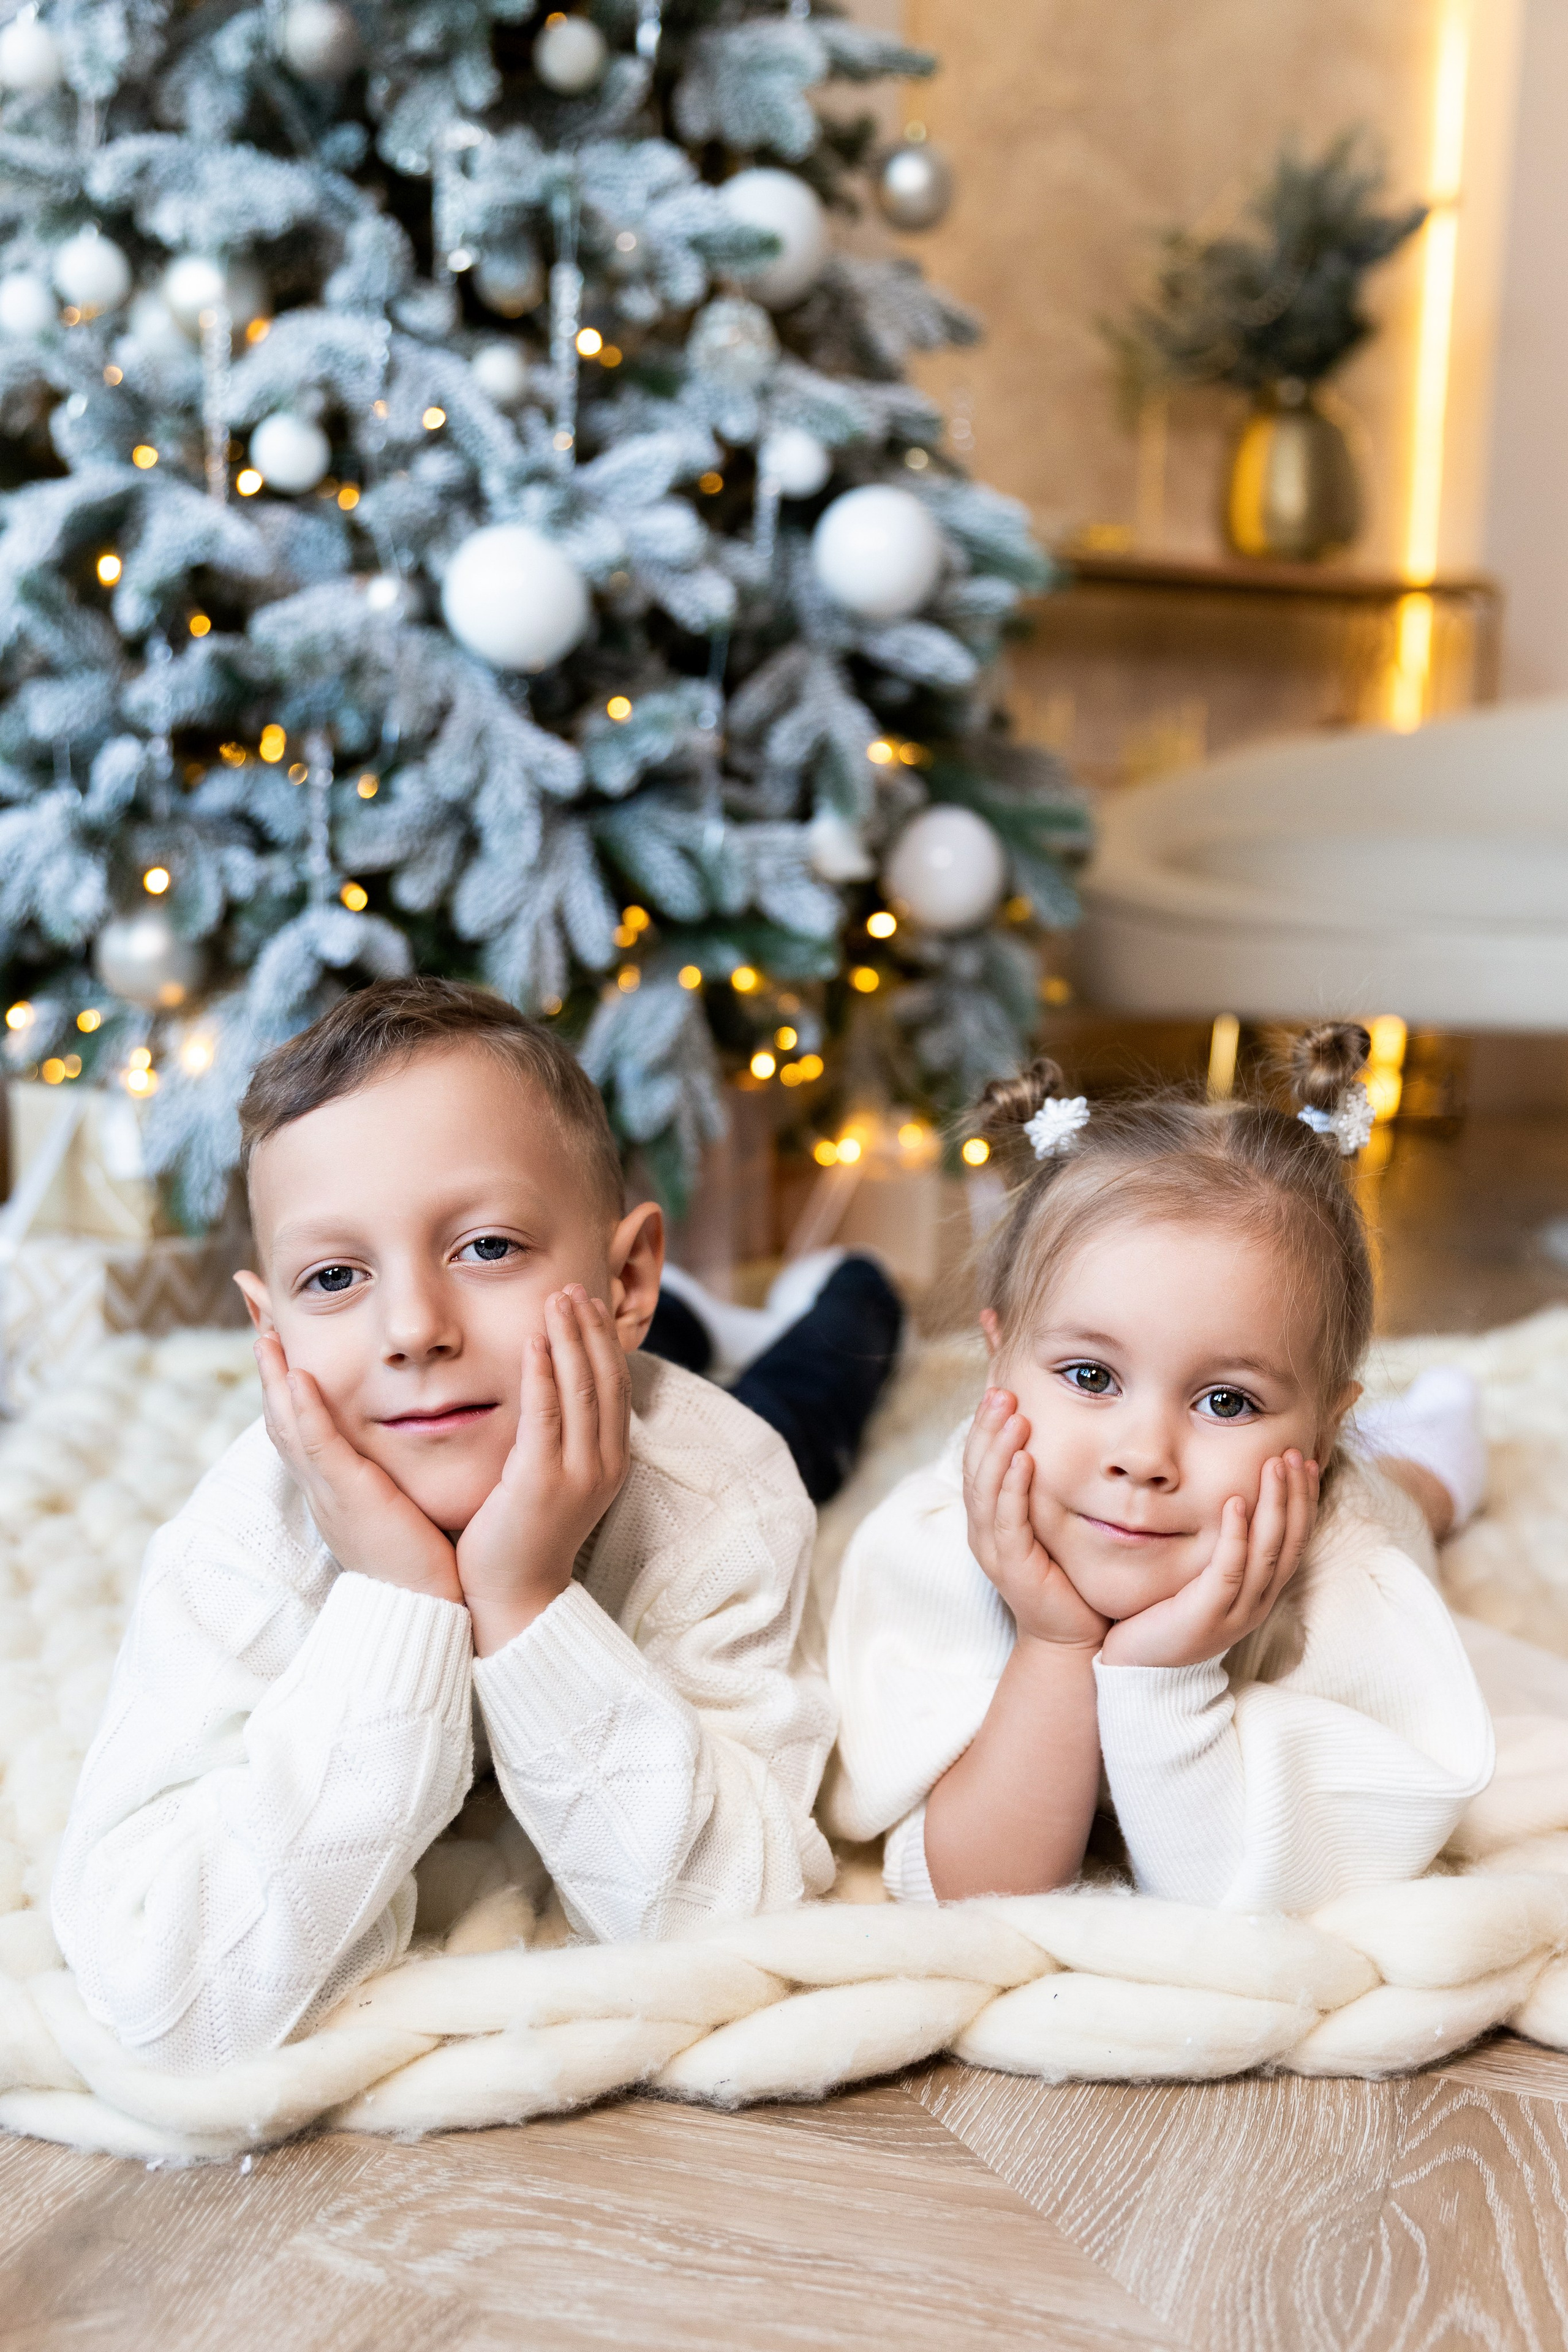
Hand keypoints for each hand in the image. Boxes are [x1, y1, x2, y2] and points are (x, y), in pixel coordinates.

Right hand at [254, 1332, 460, 1603]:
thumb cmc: (420, 1566)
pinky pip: (319, 1447)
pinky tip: (300, 1377)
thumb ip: (388, 1483)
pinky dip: (306, 1410)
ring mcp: (329, 1493)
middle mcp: (320, 1490)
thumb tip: (397, 1459)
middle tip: (260, 1331)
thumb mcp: (395, 1512)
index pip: (300, 1432)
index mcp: (331, 1491)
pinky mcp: (349, 1497)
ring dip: (275, 1381)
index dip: (287, 1392)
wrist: (423, 1610)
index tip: (283, 1351)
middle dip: (270, 1376)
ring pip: (289, 1428)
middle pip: (282, 1424)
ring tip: (265, 1339)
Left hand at [457, 1285, 631, 1657]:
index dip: (604, 1343)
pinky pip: (546, 1414)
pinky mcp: (542, 1480)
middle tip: (575, 1289)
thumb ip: (559, 1440)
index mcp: (610, 1463)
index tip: (588, 1305)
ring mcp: (577, 1473)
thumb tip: (550, 1396)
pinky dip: (543, 1372)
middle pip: (605, 1380)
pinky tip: (535, 1340)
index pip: (614, 1388)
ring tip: (558, 1299)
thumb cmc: (522, 1538)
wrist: (513, 1598)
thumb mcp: (553, 1480)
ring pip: (582, 1389)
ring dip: (570, 1337)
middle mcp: (603, 1464)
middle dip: (591, 1329)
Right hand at [963, 1389, 1108, 1650]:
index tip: (997, 1386)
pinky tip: (1024, 1460)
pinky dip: (1012, 1488)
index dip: (984, 1424)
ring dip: (997, 1448)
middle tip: (1001, 1390)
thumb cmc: (1068, 1575)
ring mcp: (993, 1548)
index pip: (979, 1460)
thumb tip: (1058, 1441)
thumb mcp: (1054, 1520)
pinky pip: (1007, 1521)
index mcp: (990, 1516)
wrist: (1074, 1637)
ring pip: (985, 1489)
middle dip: (986, 1426)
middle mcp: (984, 1528)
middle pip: (974, 1467)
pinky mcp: (1012, 1566)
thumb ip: (1048, 1485)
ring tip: (1013, 1413)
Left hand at [1099, 1450, 1318, 1667]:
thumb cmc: (1164, 1619)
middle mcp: (1256, 1603)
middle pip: (1289, 1543)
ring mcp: (1235, 1612)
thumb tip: (1229, 1501)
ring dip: (1274, 1505)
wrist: (1136, 1672)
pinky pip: (1229, 1570)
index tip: (1303, 1463)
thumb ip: (1220, 1551)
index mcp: (1259, 1594)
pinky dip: (1236, 1535)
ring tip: (1273, 1466)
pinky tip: (1235, 1502)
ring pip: (1266, 1552)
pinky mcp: (1207, 1616)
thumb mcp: (1201, 1581)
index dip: (1303, 1502)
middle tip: (1294, 1455)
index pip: (1293, 1541)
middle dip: (1295, 1495)